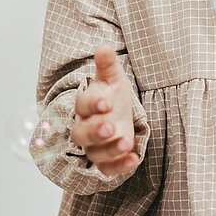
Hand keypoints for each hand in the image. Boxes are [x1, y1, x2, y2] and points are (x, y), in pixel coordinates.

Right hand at [70, 43, 138, 175]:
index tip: (106, 102)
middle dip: (95, 131)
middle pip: (81, 134)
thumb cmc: (112, 94)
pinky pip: (108, 169)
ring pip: (95, 153)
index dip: (93, 104)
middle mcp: (85, 128)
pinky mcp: (107, 161)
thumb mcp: (113, 78)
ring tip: (126, 143)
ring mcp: (95, 146)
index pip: (83, 105)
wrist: (118, 114)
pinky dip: (120, 167)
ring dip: (110, 150)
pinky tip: (134, 160)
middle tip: (110, 127)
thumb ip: (107, 64)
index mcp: (85, 105)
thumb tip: (104, 46)